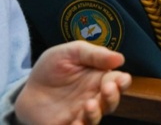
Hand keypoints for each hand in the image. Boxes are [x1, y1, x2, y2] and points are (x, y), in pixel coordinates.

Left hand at [15, 41, 131, 124]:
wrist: (28, 87)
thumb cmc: (52, 67)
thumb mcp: (71, 52)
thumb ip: (94, 54)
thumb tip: (120, 59)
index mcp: (100, 78)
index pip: (119, 81)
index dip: (122, 81)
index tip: (119, 79)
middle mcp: (95, 97)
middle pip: (112, 101)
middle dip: (113, 96)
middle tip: (107, 88)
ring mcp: (81, 113)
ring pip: (97, 117)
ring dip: (96, 113)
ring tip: (89, 104)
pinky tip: (76, 123)